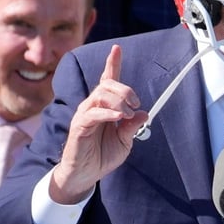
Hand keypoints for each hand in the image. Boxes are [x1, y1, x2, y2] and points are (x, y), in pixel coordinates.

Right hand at [50, 45, 147, 202]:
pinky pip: (93, 113)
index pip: (107, 80)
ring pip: (100, 94)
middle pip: (107, 84)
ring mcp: (85, 115)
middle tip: (135, 105)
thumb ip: (132, 126)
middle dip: (125, 90)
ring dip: (119, 101)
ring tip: (126, 115)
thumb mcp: (124, 141)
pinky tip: (118, 117)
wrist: (86, 175)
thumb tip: (144, 113)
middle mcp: (93, 106)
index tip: (117, 48)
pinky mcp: (79, 126)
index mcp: (104, 107)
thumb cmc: (102, 156)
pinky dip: (108, 112)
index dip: (112, 63)